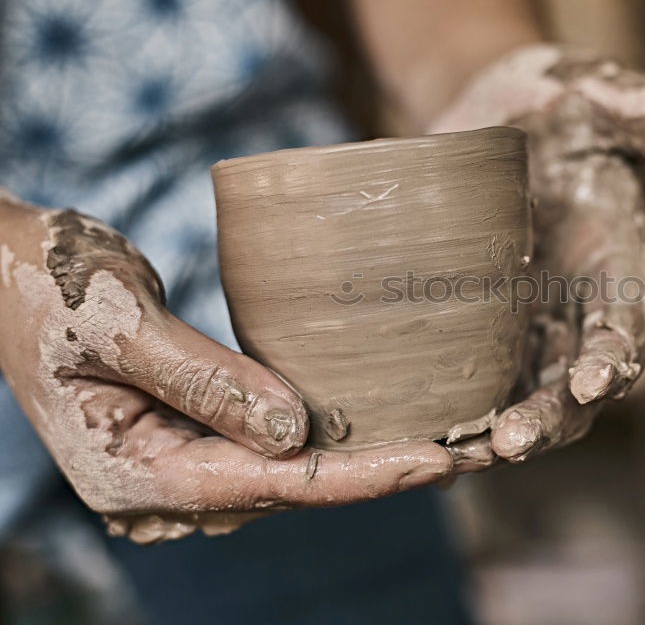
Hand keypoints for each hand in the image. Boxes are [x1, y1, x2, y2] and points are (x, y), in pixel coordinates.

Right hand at [0, 195, 451, 541]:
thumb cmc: (42, 283)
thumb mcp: (116, 322)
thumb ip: (204, 380)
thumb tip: (295, 434)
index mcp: (133, 476)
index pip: (271, 486)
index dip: (362, 475)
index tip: (441, 460)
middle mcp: (159, 487)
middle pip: (291, 488)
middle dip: (381, 470)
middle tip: (474, 448)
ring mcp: (173, 463)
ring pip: (286, 471)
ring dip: (363, 453)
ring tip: (449, 436)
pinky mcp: (188, 432)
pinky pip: (268, 443)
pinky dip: (326, 430)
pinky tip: (380, 414)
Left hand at [430, 45, 644, 469]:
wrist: (485, 104)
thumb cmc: (551, 95)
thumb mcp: (603, 96)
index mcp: (617, 253)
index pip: (628, 315)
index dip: (616, 352)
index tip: (596, 384)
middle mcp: (580, 297)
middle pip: (578, 374)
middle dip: (553, 413)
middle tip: (513, 441)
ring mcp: (533, 314)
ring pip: (531, 389)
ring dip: (506, 426)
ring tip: (465, 455)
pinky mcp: (485, 319)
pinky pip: (483, 374)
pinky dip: (463, 407)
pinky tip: (430, 433)